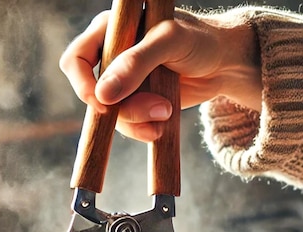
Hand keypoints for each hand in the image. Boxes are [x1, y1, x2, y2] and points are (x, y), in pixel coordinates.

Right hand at [59, 8, 261, 141]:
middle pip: (94, 94)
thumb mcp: (170, 42)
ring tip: (167, 114)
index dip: (83, 84)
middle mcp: (114, 58)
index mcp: (113, 31)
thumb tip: (104, 95)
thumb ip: (136, 63)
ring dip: (137, 120)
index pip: (77, 59)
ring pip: (111, 114)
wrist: (225, 65)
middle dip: (122, 108)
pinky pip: (127, 125)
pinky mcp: (138, 104)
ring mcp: (125, 84)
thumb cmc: (200, 41)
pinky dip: (142, 129)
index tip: (103, 104)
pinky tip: (161, 127)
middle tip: (156, 109)